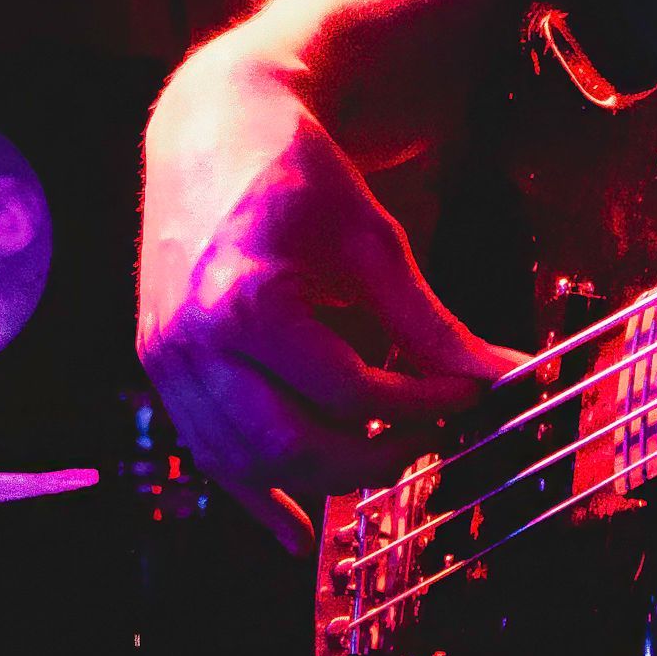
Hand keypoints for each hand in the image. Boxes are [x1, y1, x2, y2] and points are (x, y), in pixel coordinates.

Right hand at [139, 43, 518, 553]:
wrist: (214, 129)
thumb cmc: (296, 174)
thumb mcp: (372, 240)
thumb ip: (428, 320)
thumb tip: (497, 374)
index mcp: (250, 301)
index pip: (351, 390)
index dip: (421, 404)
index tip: (467, 395)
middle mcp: (195, 341)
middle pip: (292, 444)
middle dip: (373, 455)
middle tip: (430, 437)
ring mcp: (168, 360)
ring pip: (245, 462)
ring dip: (319, 478)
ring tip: (383, 459)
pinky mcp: (159, 367)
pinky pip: (207, 454)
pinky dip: (253, 494)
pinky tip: (296, 526)